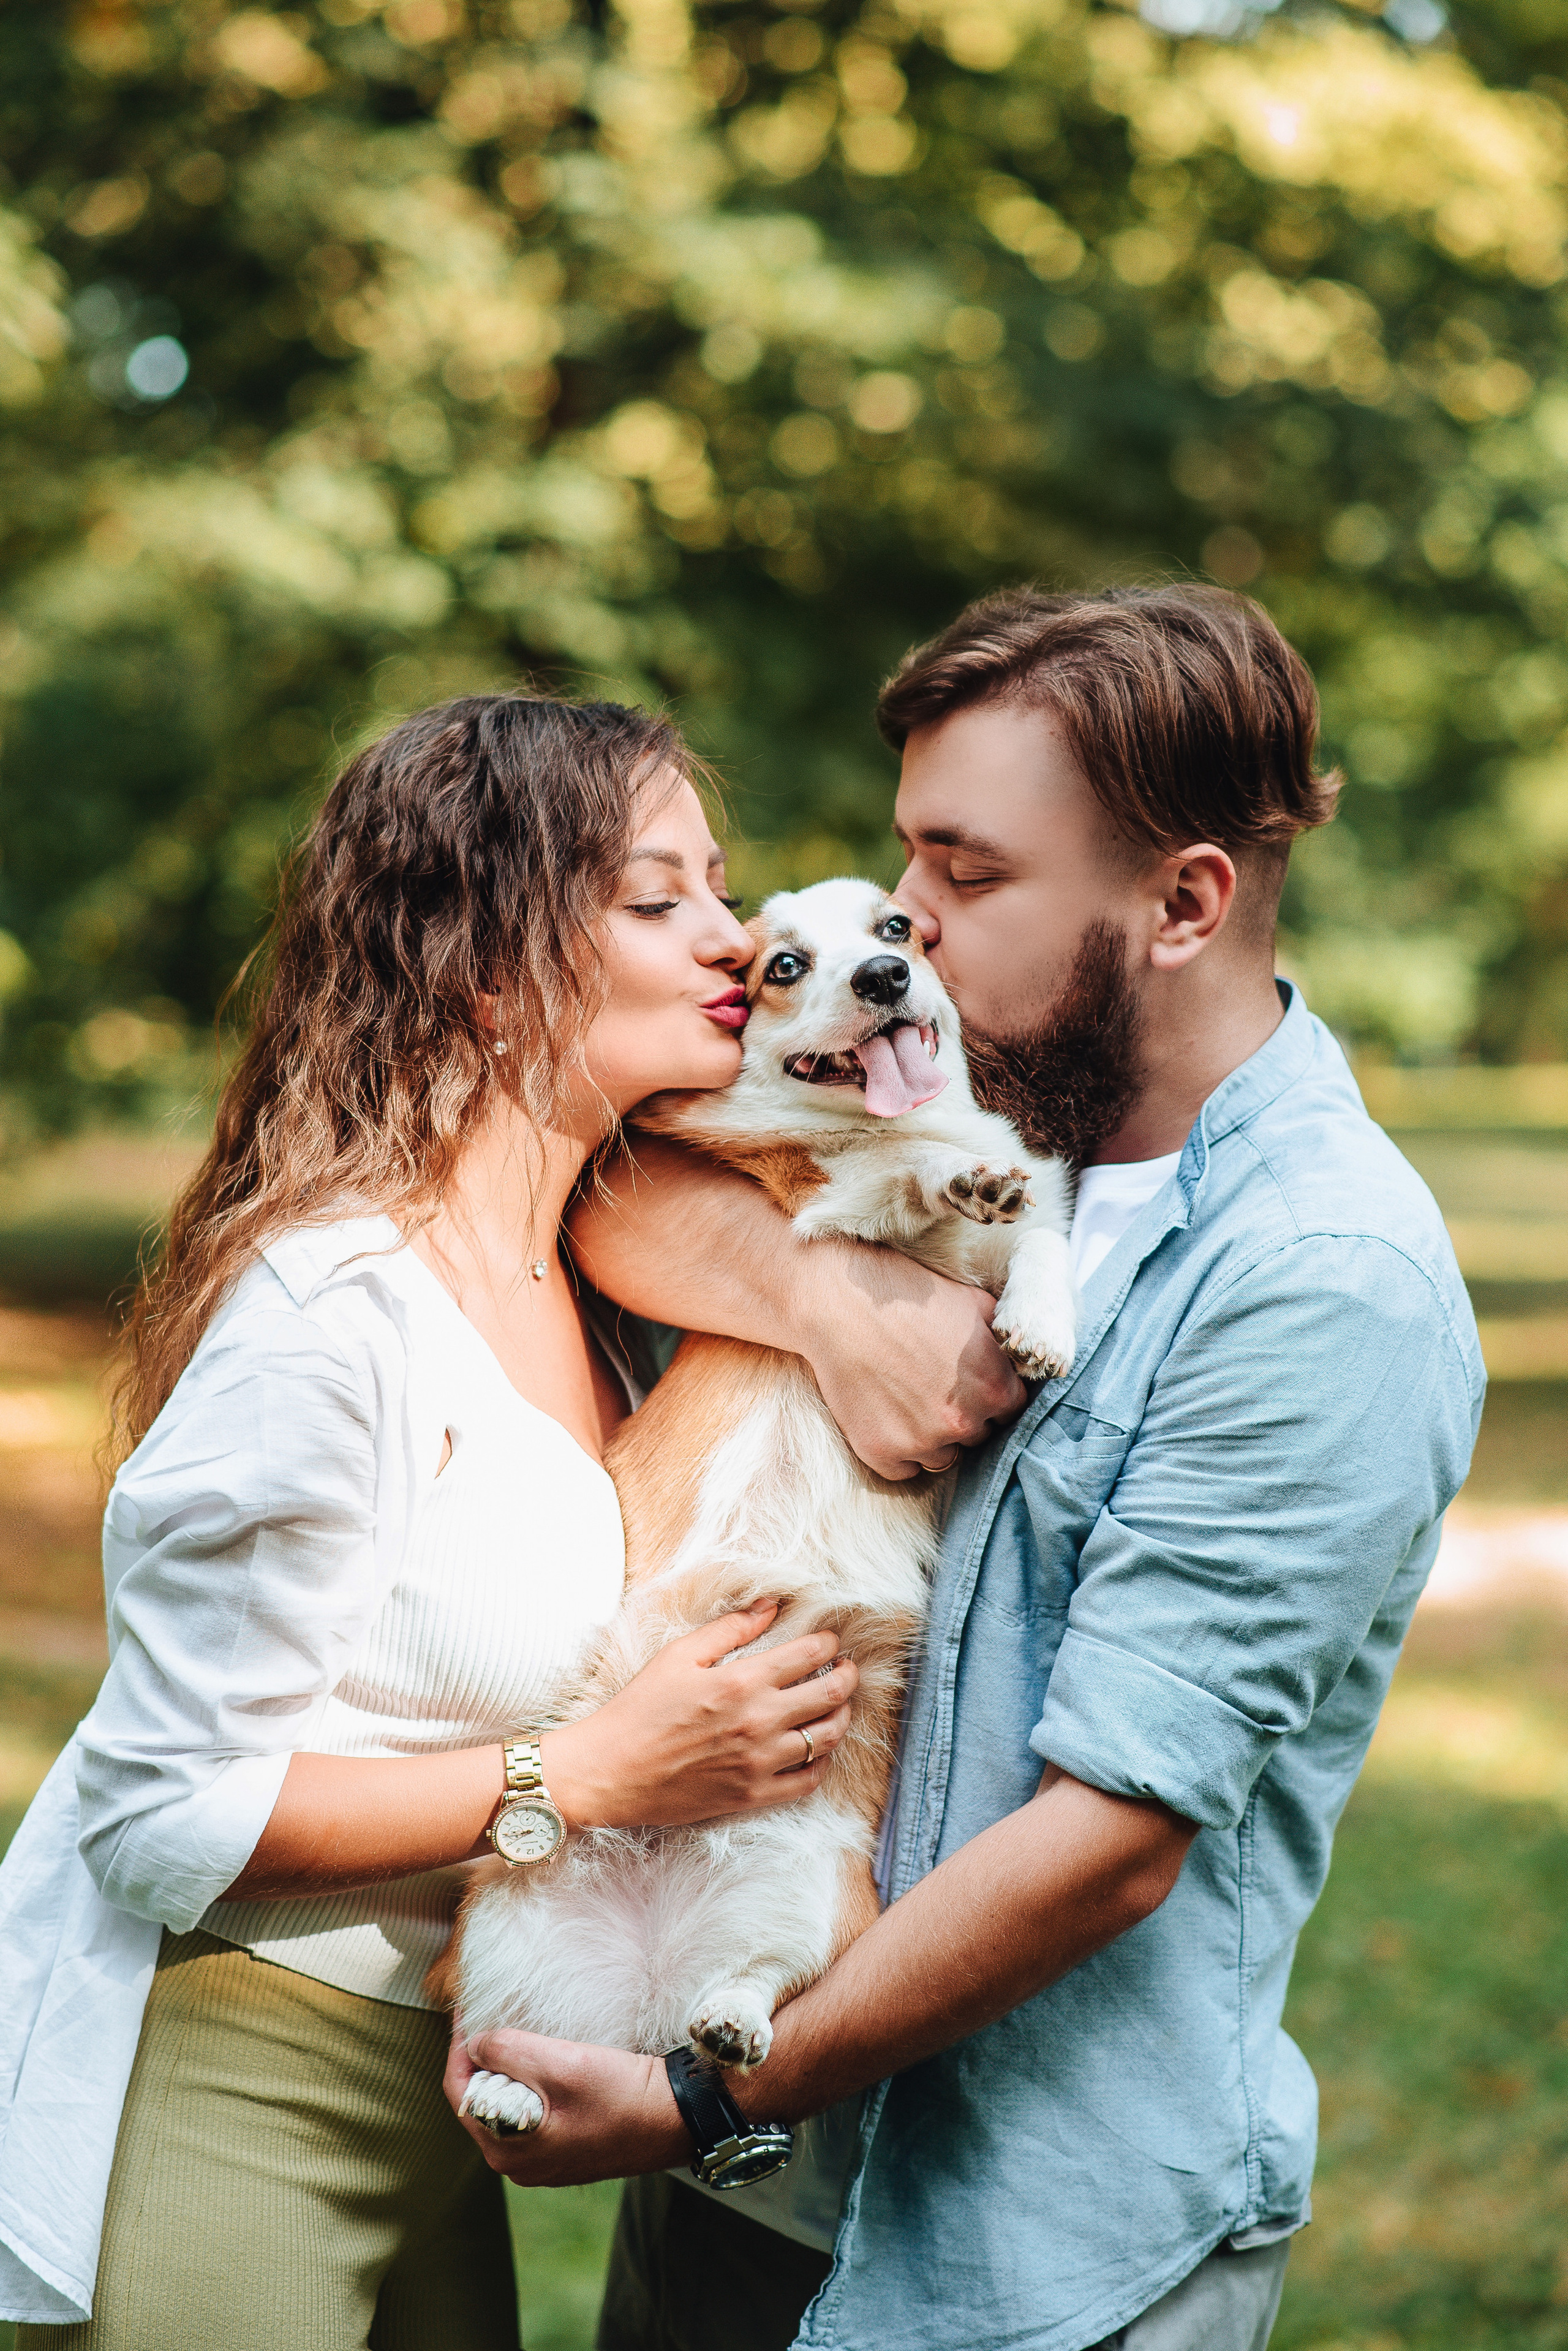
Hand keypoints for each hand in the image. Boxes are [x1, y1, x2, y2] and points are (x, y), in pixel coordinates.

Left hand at [446, 2024, 688, 2185]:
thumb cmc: (619, 2096)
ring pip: (504, 2106)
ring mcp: (542, 2160)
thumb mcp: (558, 2063)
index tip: (467, 2008)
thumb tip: (474, 2043)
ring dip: (506, 2069)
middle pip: (480, 2101)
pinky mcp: (564, 2149)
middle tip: (490, 2015)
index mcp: (507, 2150)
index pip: (460, 2093)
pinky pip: (529, 2113)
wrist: (676, 2119)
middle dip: (481, 2058)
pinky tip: (543, 2060)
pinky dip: (528, 2083)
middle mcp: (517, 2164)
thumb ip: (505, 2051)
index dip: (458, 2046)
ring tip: (516, 2031)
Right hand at [541, 1601, 857, 1830]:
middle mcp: (759, 1722)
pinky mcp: (752, 1796)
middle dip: (847, 1676)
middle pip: (830, 1696)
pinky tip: (816, 1749)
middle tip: (848, 1668)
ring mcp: (759, 1763)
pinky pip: (808, 1782)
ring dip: (842, 1717)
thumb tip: (770, 1606)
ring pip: (826, 1738)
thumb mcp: (679, 1655)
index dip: (827, 1644)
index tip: (831, 1640)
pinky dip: (821, 1763)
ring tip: (839, 1706)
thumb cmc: (639, 1708)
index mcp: (741, 1682)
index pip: (807, 1656)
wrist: (610, 1771)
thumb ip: (729, 1628)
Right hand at [797, 1245, 1027, 1480]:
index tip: (968, 1382)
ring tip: (908, 1398)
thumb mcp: (975, 1304)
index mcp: (995, 1388)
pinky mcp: (883, 1453)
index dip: (990, 1396)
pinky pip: (905, 1470)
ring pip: (943, 1457)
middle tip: (932, 1384)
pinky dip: (898, 1451)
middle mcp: (964, 1421)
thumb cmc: (911, 1297)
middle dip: (963, 1415)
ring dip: (932, 1437)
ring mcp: (922, 1442)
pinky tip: (886, 1415)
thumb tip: (1026, 1359)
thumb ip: (1008, 1341)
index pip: (1011, 1412)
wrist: (842, 1303)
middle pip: (978, 1436)